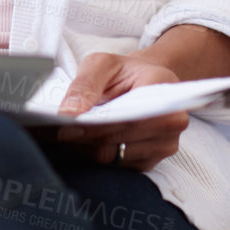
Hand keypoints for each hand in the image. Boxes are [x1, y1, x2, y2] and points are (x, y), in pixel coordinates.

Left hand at [36, 51, 189, 172]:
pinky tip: (77, 144)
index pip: (131, 116)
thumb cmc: (123, 72)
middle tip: (56, 133)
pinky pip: (117, 165)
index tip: (68, 126)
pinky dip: (94, 155)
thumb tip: (68, 113)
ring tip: (61, 138)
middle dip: (86, 138)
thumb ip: (86, 84)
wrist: (142, 83)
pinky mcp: (150, 161)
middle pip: (122, 139)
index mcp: (165, 89)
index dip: (98, 125)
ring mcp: (164, 145)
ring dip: (87, 149)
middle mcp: (172, 122)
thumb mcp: (102, 64)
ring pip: (116, 156)